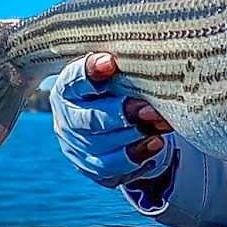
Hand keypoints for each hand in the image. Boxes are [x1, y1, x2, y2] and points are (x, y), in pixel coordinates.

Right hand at [50, 52, 175, 187]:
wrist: (113, 123)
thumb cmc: (116, 89)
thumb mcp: (116, 73)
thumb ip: (123, 67)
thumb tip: (138, 58)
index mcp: (67, 90)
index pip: (73, 81)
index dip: (90, 72)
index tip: (110, 62)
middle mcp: (67, 120)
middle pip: (90, 120)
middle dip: (122, 114)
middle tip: (149, 109)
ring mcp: (78, 147)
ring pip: (103, 146)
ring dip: (134, 135)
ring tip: (160, 125)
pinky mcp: (93, 168)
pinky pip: (113, 167)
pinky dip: (137, 155)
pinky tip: (156, 143)